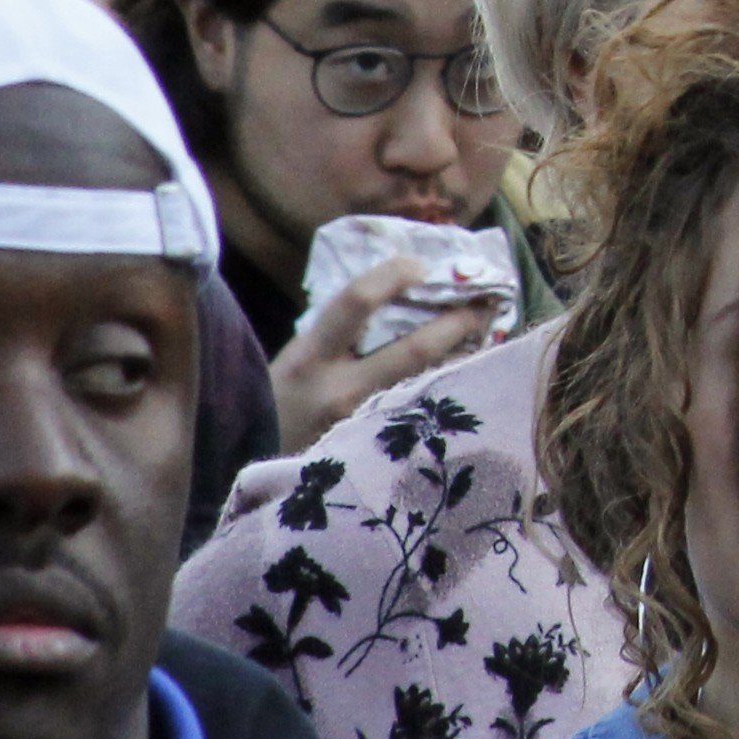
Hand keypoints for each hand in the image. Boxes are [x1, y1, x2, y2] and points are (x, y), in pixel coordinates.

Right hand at [268, 254, 504, 451]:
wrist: (253, 474)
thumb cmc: (272, 407)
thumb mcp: (293, 360)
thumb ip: (335, 332)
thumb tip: (390, 291)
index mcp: (309, 358)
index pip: (355, 302)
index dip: (393, 275)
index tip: (420, 264)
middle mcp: (340, 391)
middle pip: (415, 348)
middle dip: (457, 320)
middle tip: (486, 299)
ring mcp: (364, 427)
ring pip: (430, 383)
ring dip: (463, 354)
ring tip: (486, 330)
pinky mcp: (380, 455)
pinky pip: (424, 413)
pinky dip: (448, 387)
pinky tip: (467, 372)